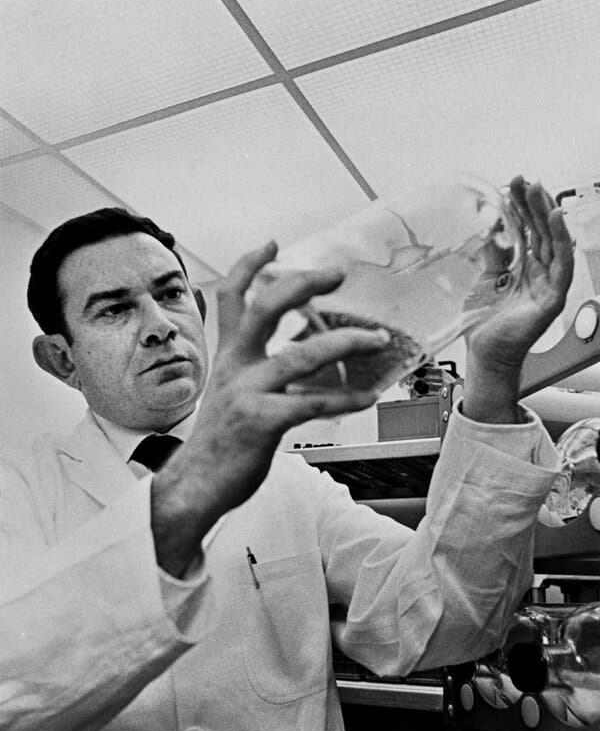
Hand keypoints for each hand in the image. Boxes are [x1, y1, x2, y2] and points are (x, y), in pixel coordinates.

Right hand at [152, 241, 390, 575]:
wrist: (192, 488)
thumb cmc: (218, 444)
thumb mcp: (229, 395)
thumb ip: (254, 372)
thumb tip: (296, 360)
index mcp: (228, 358)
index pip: (229, 298)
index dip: (249, 265)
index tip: (271, 243)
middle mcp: (235, 368)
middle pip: (265, 309)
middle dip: (301, 284)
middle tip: (337, 272)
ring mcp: (248, 394)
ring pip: (301, 355)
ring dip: (346, 343)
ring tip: (376, 338)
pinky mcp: (261, 423)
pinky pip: (312, 404)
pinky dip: (345, 400)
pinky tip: (368, 397)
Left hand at [462, 177, 573, 423]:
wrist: (484, 354)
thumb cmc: (484, 324)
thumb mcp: (482, 278)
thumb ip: (488, 253)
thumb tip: (486, 225)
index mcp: (523, 266)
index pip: (527, 228)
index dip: (521, 205)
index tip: (512, 183)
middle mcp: (538, 272)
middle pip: (541, 230)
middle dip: (534, 203)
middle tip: (525, 180)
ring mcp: (547, 284)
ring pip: (553, 241)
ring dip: (547, 213)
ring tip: (539, 190)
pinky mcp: (552, 298)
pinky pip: (561, 264)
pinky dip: (561, 240)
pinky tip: (556, 219)